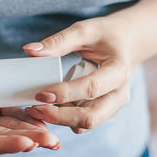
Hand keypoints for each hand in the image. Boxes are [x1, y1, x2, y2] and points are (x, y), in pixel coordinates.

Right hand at [0, 51, 59, 156]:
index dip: (6, 145)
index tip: (27, 143)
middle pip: (4, 139)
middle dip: (28, 140)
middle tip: (51, 141)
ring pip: (12, 126)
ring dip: (32, 130)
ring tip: (53, 133)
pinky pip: (12, 109)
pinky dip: (27, 113)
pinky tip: (44, 114)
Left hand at [23, 16, 134, 133]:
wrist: (126, 44)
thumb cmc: (105, 36)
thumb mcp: (84, 31)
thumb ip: (58, 41)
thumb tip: (29, 50)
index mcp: (119, 71)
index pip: (91, 88)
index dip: (65, 94)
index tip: (40, 94)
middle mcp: (120, 94)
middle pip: (90, 117)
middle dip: (59, 117)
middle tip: (34, 108)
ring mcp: (114, 107)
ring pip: (86, 125)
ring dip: (59, 120)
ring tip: (36, 109)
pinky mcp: (105, 113)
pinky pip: (83, 123)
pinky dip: (65, 121)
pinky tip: (48, 109)